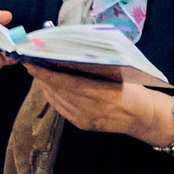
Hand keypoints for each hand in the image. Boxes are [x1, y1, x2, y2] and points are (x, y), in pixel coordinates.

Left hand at [26, 66, 173, 143]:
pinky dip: (53, 97)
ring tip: (38, 72)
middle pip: (57, 91)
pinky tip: (49, 86)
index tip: (31, 61)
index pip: (65, 81)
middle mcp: (90, 108)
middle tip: (30, 62)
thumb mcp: (117, 70)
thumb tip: (70, 47)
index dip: (45, 72)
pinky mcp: (82, 126)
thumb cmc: (132, 87)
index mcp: (100, 92)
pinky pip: (61, 109)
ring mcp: (85, 119)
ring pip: (56, 101)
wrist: (143, 116)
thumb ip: (95, 62)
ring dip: (45, 86)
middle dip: (41, 77)